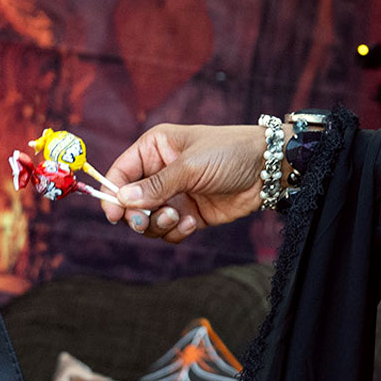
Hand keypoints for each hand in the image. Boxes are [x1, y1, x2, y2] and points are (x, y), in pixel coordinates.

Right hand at [103, 123, 265, 242]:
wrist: (267, 169)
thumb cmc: (229, 153)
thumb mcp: (191, 166)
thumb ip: (157, 185)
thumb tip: (123, 200)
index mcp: (154, 148)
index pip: (120, 173)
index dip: (112, 194)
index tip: (114, 215)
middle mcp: (160, 171)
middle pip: (130, 202)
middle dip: (136, 215)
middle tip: (145, 221)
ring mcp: (174, 194)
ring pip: (148, 220)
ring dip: (158, 224)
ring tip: (177, 217)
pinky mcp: (189, 214)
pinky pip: (169, 231)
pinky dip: (175, 232)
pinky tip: (191, 223)